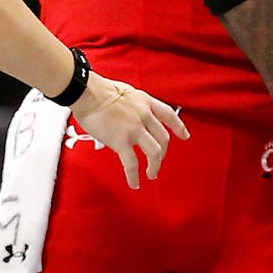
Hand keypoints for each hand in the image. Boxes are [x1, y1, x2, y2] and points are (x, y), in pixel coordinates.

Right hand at [69, 74, 187, 187]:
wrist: (87, 92)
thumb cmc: (99, 89)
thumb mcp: (125, 92)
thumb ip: (132, 105)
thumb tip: (128, 115)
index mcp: (145, 102)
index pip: (168, 115)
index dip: (178, 127)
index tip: (184, 136)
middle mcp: (145, 116)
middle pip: (163, 138)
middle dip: (163, 153)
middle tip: (158, 160)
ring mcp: (135, 129)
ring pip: (155, 152)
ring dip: (155, 166)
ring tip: (151, 174)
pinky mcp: (121, 141)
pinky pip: (132, 164)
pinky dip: (134, 176)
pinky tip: (135, 183)